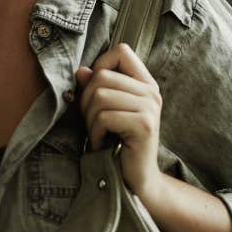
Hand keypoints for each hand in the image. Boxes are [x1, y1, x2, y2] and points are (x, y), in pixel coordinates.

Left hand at [75, 43, 163, 201]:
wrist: (136, 180)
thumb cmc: (117, 144)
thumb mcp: (105, 112)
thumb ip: (96, 88)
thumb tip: (81, 71)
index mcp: (144, 83)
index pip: (121, 51)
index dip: (100, 65)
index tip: (96, 91)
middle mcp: (151, 91)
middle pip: (102, 75)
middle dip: (86, 100)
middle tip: (93, 123)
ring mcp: (149, 107)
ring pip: (100, 95)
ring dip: (90, 119)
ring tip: (98, 134)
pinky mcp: (144, 125)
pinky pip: (105, 116)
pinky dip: (95, 133)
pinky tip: (101, 144)